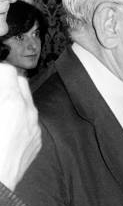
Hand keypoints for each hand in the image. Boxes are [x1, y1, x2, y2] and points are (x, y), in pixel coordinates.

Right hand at [0, 65, 40, 189]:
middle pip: (20, 79)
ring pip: (27, 99)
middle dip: (6, 77)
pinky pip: (30, 119)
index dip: (0, 65)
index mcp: (10, 102)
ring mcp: (35, 126)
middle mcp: (28, 110)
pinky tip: (7, 124)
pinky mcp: (37, 140)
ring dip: (13, 96)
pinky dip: (20, 115)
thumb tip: (1, 83)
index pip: (8, 68)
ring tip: (2, 104)